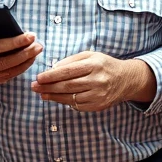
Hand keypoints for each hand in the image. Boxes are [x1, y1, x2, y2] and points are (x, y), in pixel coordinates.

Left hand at [31, 51, 156, 111]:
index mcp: (94, 65)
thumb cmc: (104, 65)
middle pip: (67, 85)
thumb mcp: (90, 56)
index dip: (51, 75)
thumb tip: (52, 69)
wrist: (126, 79)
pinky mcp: (98, 105)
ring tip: (41, 94)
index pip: (68, 71)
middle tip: (35, 87)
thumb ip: (71, 61)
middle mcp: (97, 80)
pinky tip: (55, 98)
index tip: (39, 77)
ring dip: (53, 96)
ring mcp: (98, 95)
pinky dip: (64, 102)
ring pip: (70, 97)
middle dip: (48, 87)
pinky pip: (77, 105)